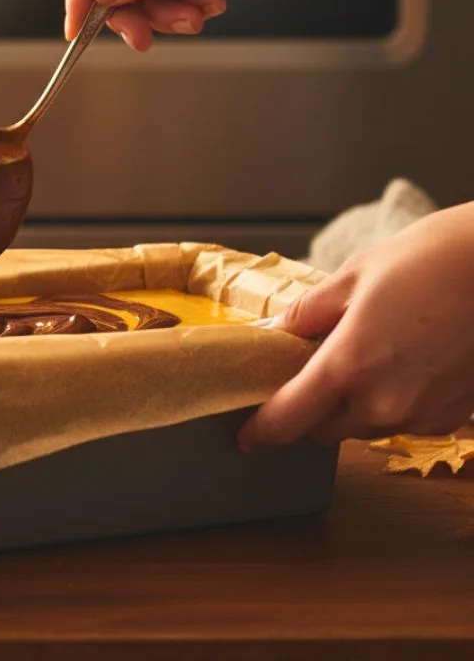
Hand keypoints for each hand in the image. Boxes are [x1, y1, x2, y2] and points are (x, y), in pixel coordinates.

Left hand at [239, 202, 473, 450]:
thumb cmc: (428, 262)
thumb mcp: (351, 277)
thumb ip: (304, 315)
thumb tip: (268, 335)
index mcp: (348, 366)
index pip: (289, 418)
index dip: (262, 431)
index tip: (245, 436)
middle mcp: (384, 402)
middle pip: (324, 429)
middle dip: (309, 408)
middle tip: (307, 371)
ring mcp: (422, 414)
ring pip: (363, 428)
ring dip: (350, 406)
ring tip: (361, 356)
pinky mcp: (452, 417)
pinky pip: (402, 422)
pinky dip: (389, 403)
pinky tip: (399, 362)